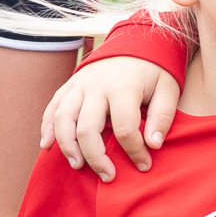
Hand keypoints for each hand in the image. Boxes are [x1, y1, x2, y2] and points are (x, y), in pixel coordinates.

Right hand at [41, 51, 180, 178]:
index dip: (134, 152)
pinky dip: (47, 127)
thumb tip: (153, 145)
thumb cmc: (155, 69)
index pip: (125, 129)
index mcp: (124, 87)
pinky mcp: (70, 84)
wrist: (136, 39)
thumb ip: (162, 117)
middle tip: (108, 177)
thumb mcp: (168, 89)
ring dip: (67, 146)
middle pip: (87, 129)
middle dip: (96, 158)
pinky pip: (53, 107)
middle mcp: (97, 86)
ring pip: (63, 119)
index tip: (144, 165)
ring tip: (77, 166)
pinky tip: (47, 145)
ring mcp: (79, 84)